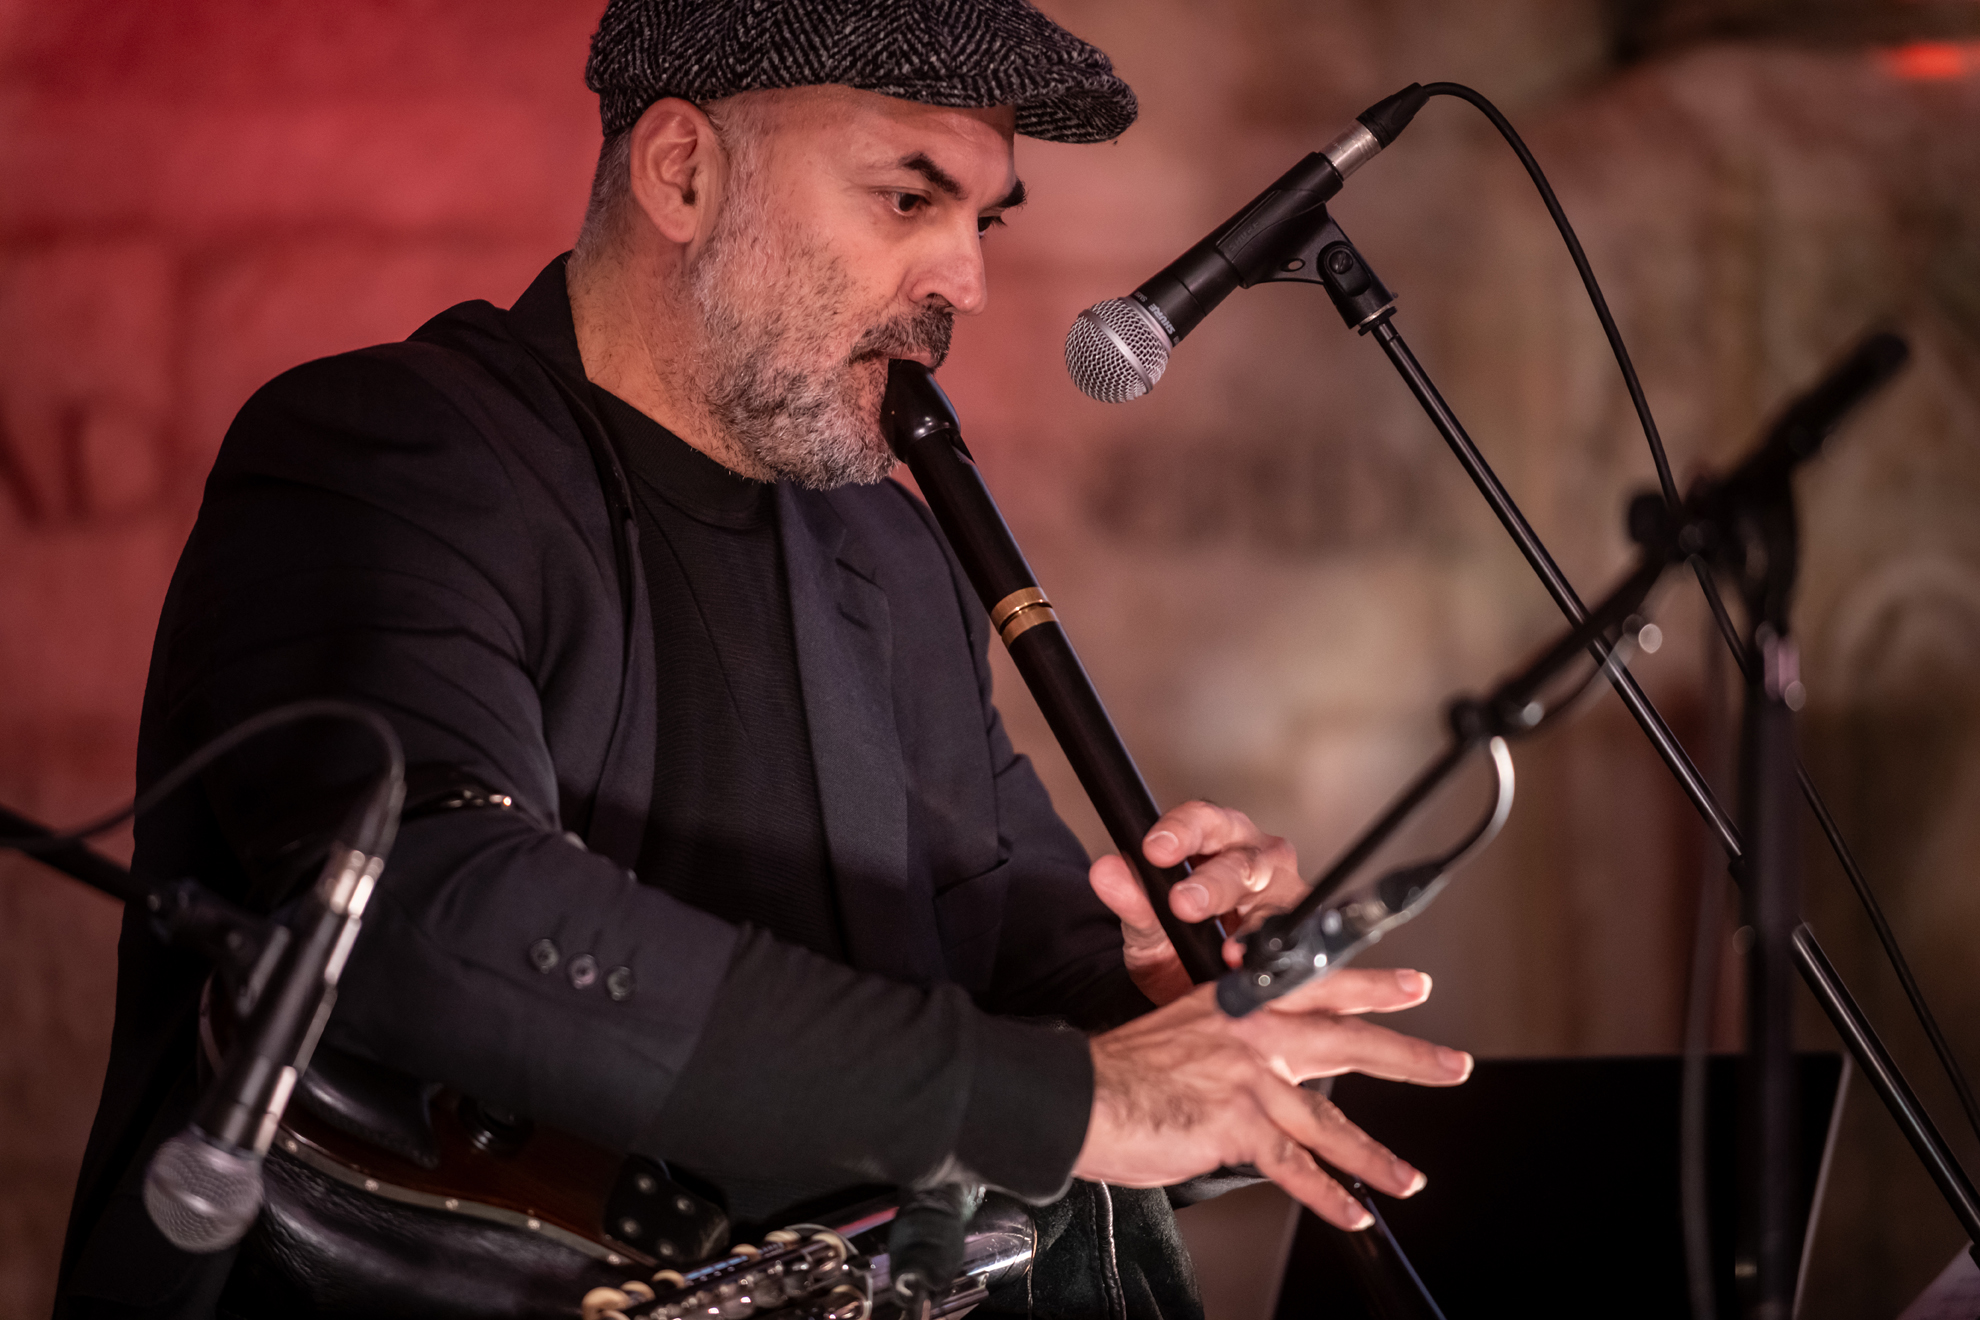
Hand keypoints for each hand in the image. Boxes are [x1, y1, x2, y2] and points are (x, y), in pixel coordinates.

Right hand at [1072, 967, 1471, 1229]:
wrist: (1079, 1094)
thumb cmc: (1120, 1071)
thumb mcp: (1179, 1032)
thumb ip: (1225, 1046)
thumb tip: (1256, 1074)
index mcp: (1238, 1006)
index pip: (1317, 985)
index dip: (1369, 986)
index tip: (1412, 985)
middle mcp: (1251, 1034)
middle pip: (1346, 1040)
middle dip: (1407, 1055)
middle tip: (1452, 1065)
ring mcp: (1248, 1079)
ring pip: (1329, 1119)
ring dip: (1374, 1156)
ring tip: (1407, 1179)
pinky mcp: (1237, 1123)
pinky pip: (1295, 1165)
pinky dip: (1326, 1194)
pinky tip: (1350, 1211)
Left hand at [1088, 801, 1305, 1004]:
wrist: (1190, 986)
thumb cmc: (1176, 935)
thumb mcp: (1145, 924)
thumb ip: (1130, 899)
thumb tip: (1105, 872)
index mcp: (1216, 836)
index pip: (1202, 820)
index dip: (1181, 831)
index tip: (1154, 851)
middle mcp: (1257, 857)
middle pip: (1242, 861)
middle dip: (1212, 884)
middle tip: (1183, 905)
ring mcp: (1285, 893)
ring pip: (1276, 900)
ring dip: (1255, 925)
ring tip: (1231, 951)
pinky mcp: (1304, 931)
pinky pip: (1297, 940)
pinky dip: (1277, 955)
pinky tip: (1256, 970)